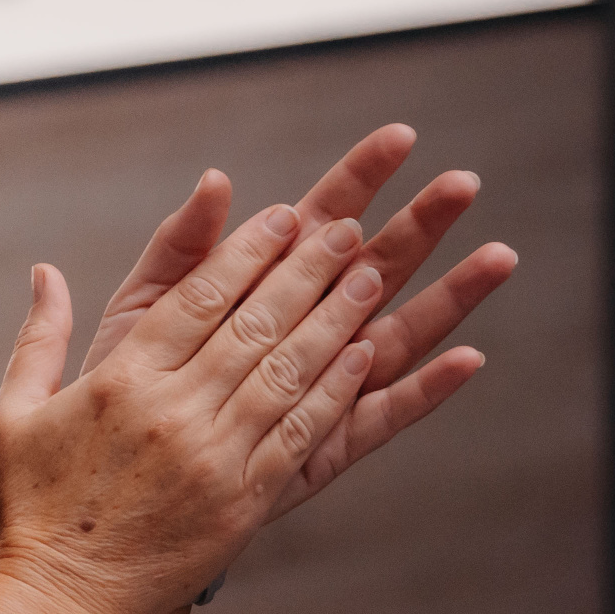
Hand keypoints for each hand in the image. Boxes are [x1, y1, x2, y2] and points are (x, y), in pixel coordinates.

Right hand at [0, 206, 390, 613]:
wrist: (61, 602)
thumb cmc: (32, 507)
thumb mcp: (14, 413)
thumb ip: (38, 338)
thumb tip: (44, 271)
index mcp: (119, 380)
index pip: (198, 297)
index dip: (248, 250)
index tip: (286, 215)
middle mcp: (172, 411)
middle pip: (253, 323)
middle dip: (304, 269)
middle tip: (345, 229)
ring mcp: (212, 457)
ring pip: (287, 371)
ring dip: (334, 318)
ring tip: (368, 273)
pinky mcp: (242, 502)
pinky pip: (299, 433)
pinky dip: (335, 389)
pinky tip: (363, 353)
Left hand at [78, 125, 514, 521]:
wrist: (115, 478)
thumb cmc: (128, 382)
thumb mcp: (141, 306)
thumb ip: (181, 246)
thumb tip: (217, 178)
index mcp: (265, 286)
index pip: (323, 217)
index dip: (361, 176)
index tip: (400, 135)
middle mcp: (306, 331)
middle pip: (375, 267)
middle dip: (419, 224)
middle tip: (463, 183)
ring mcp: (323, 388)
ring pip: (397, 334)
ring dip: (450, 297)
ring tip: (499, 256)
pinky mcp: (325, 447)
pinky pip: (383, 417)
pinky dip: (427, 391)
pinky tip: (468, 361)